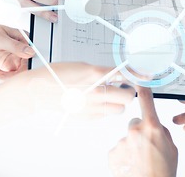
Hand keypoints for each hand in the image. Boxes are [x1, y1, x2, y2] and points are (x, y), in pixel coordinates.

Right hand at [17, 62, 135, 116]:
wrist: (39, 90)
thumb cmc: (58, 75)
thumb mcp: (84, 66)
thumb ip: (103, 72)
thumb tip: (120, 75)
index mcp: (96, 74)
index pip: (126, 76)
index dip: (137, 76)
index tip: (145, 76)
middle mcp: (96, 91)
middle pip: (128, 96)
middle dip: (129, 92)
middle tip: (125, 88)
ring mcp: (91, 106)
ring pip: (119, 109)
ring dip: (119, 103)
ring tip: (110, 96)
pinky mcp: (87, 117)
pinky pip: (105, 115)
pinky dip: (106, 110)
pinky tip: (97, 103)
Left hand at [108, 87, 177, 176]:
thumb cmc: (163, 171)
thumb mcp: (171, 147)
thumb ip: (162, 131)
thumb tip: (155, 125)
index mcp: (152, 127)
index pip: (147, 100)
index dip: (143, 88)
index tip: (139, 80)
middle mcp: (135, 131)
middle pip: (135, 122)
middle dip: (141, 131)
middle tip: (148, 147)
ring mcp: (122, 142)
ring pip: (127, 138)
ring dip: (133, 146)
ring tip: (141, 160)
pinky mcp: (113, 153)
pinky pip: (119, 149)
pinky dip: (124, 155)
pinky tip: (132, 164)